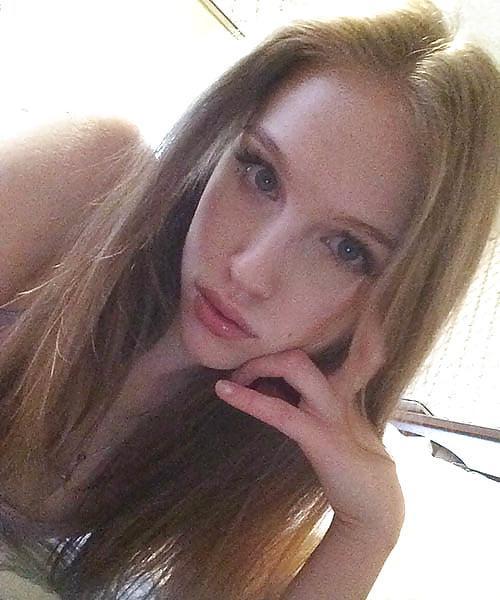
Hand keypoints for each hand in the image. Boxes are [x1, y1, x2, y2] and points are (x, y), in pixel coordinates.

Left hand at [214, 306, 404, 541]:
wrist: (373, 504)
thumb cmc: (347, 463)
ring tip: (231, 378)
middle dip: (262, 356)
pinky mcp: (321, 438)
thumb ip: (300, 403)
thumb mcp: (324, 426)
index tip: (265, 353)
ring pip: (295, 366)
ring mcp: (332, 412)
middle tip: (237, 374)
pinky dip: (249, 399)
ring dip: (257, 365)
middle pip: (299, 354)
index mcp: (340, 388)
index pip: (326, 350)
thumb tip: (265, 387)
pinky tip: (224, 390)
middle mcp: (338, 392)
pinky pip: (281, 412)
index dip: (303, 343)